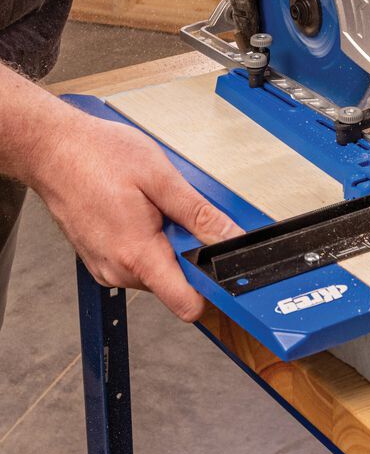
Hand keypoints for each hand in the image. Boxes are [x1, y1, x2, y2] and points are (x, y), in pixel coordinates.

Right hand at [31, 111, 243, 321]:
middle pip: (177, 281)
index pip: (186, 303)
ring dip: (169, 242)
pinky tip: (141, 209)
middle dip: (190, 250)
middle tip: (180, 211)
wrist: (53, 150)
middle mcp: (118, 271)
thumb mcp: (161, 178)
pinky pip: (140, 259)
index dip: (214, 288)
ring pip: (159, 269)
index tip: (228, 267)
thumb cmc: (100, 156)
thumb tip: (231, 237)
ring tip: (154, 205)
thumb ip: (199, 215)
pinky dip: (150, 239)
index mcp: (137, 255)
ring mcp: (106, 267)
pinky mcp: (101, 259)